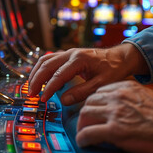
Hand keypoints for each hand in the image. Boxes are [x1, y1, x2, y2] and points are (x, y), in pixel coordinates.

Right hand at [28, 43, 148, 103]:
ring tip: (31, 88)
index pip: (58, 75)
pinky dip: (41, 68)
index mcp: (79, 60)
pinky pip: (49, 59)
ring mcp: (68, 52)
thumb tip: (63, 100)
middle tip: (31, 95)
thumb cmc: (114, 70)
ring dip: (36, 73)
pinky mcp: (68, 54)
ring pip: (45, 60)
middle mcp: (70, 53)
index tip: (42, 99)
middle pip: (46, 65)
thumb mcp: (102, 84)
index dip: (49, 88)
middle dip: (36, 80)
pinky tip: (38, 78)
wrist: (121, 57)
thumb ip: (82, 92)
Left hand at [76, 80, 152, 152]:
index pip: (100, 91)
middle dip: (86, 113)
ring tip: (84, 133)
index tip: (95, 111)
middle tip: (87, 124)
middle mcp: (118, 96)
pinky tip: (84, 143)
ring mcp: (115, 112)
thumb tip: (119, 110)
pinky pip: (88, 133)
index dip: (95, 104)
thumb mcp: (146, 99)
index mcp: (126, 87)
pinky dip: (82, 138)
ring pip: (85, 114)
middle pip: (89, 101)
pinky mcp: (114, 130)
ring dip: (82, 125)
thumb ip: (130, 100)